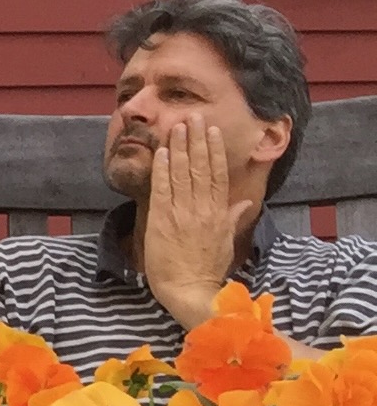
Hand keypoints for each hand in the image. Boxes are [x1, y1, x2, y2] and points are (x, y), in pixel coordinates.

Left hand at [141, 119, 239, 328]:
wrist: (189, 288)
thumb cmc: (207, 266)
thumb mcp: (226, 239)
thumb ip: (233, 216)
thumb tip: (245, 201)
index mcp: (218, 211)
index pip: (217, 173)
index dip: (214, 150)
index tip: (212, 130)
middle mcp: (202, 208)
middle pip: (200, 167)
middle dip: (196, 140)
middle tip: (194, 116)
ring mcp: (181, 213)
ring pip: (181, 173)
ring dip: (178, 148)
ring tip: (177, 126)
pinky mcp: (161, 220)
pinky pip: (161, 189)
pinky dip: (161, 170)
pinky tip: (160, 152)